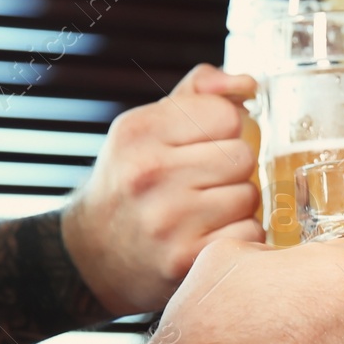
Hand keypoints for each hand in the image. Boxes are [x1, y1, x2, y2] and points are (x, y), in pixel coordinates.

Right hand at [63, 64, 261, 315]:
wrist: (93, 254)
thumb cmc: (132, 182)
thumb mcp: (149, 127)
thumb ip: (200, 93)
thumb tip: (248, 83)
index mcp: (139, 130)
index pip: (227, 115)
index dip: (224, 130)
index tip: (203, 145)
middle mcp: (149, 173)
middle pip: (243, 156)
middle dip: (231, 169)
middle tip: (204, 183)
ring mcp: (167, 220)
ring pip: (249, 196)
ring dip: (237, 204)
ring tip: (204, 211)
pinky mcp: (185, 259)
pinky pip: (250, 234)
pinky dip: (239, 236)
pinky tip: (208, 236)